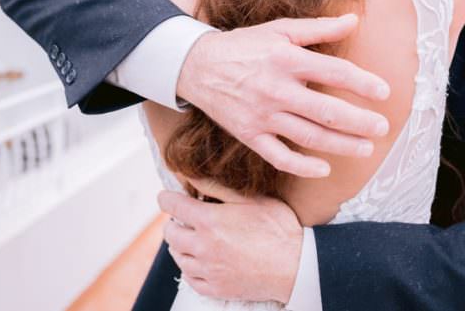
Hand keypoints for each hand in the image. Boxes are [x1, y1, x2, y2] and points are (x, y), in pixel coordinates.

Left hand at [159, 182, 302, 303]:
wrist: (297, 266)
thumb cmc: (278, 228)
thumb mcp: (251, 199)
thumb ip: (216, 187)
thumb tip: (190, 175)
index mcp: (209, 220)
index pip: (171, 205)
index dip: (167, 197)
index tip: (169, 197)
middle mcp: (203, 246)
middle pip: (170, 233)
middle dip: (175, 222)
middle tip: (188, 218)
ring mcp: (207, 270)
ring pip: (178, 256)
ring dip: (182, 244)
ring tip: (199, 238)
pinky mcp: (215, 289)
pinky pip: (189, 278)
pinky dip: (191, 268)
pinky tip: (204, 260)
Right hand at [176, 14, 390, 177]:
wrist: (197, 66)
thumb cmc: (245, 46)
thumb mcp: (280, 29)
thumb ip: (319, 27)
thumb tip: (354, 20)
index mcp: (286, 59)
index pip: (334, 72)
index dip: (362, 83)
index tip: (384, 92)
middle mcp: (276, 88)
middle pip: (326, 110)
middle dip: (359, 121)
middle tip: (382, 127)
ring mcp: (262, 115)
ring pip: (308, 136)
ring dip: (341, 145)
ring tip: (366, 148)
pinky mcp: (249, 134)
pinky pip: (279, 156)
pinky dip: (302, 166)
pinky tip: (324, 169)